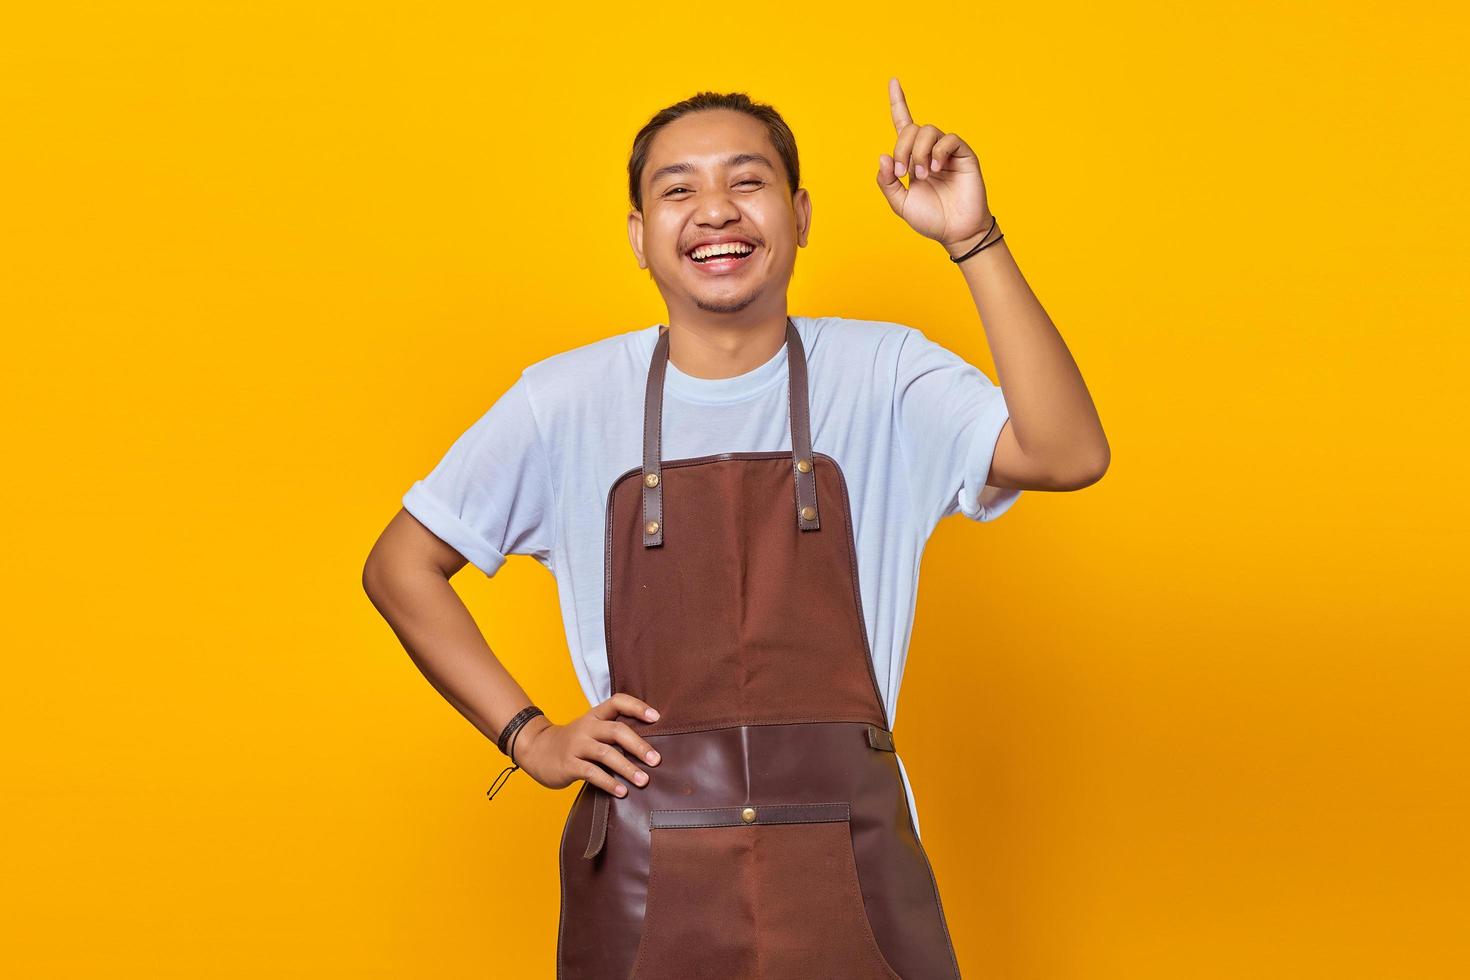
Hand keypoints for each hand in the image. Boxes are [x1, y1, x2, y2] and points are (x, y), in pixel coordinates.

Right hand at [512, 693, 662, 797]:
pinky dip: (608, 782)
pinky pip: (591, 773)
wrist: (535, 750)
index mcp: (595, 715)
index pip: (618, 702)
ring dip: (627, 767)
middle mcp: (586, 727)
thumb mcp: (590, 730)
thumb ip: (612, 733)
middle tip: (656, 760)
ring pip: (606, 753)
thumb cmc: (573, 742)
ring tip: (643, 780)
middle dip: (639, 745)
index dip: (637, 707)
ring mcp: (576, 745)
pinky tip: (621, 792)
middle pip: (616, 730)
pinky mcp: (568, 764)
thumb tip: (649, 747)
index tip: (657, 717)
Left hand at [876, 76, 993, 250]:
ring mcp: (946, 151)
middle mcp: (929, 150)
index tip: (893, 81)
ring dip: (918, 152)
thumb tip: (884, 156)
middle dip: (902, 148)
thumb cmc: (930, 219)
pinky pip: (949, 139)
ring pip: (928, 130)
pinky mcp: (963, 155)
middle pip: (911, 129)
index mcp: (912, 158)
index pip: (904, 124)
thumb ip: (887, 182)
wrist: (955, 232)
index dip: (898, 102)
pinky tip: (936, 169)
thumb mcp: (900, 203)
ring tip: (921, 175)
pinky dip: (938, 152)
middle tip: (905, 173)